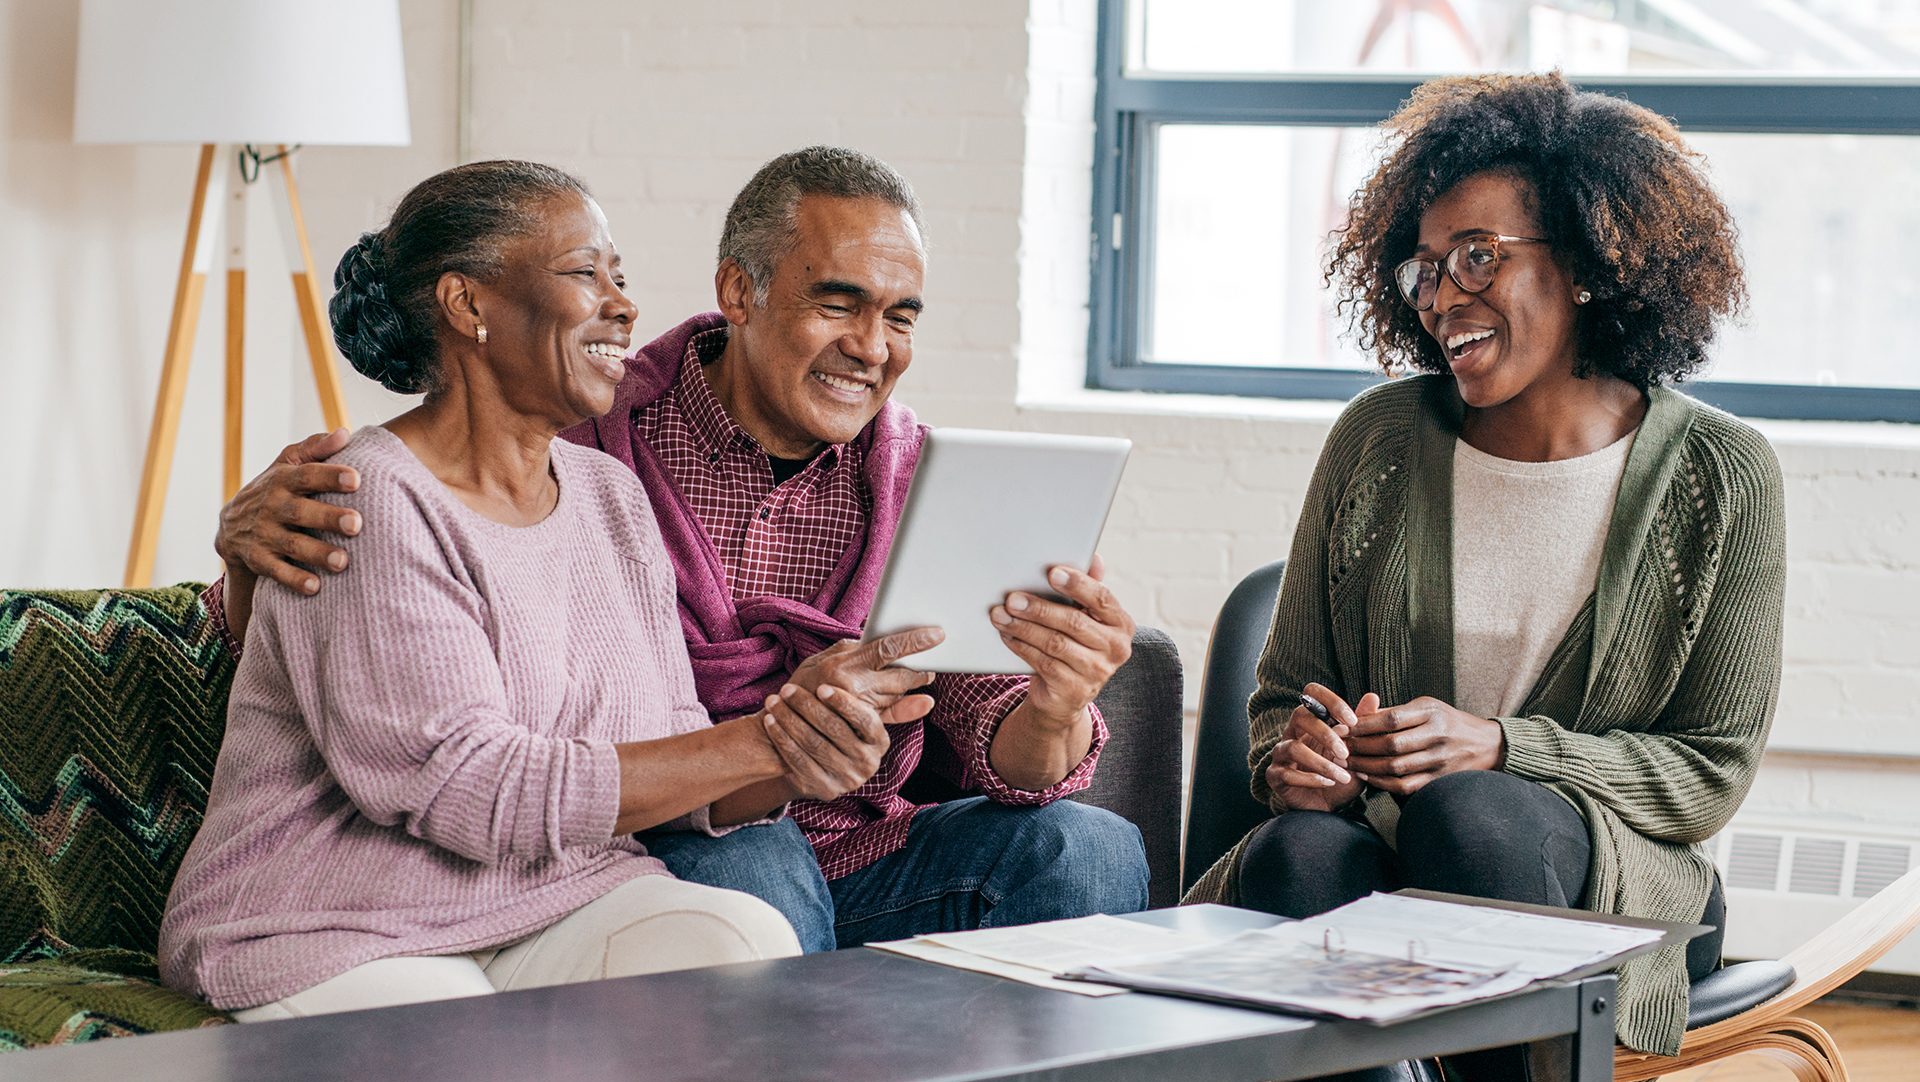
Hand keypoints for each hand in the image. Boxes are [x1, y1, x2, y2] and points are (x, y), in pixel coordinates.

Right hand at [215, 429, 361, 595]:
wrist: (231, 527)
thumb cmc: (276, 490)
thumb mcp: (287, 465)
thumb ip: (315, 449)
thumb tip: (344, 433)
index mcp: (282, 480)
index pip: (307, 474)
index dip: (330, 476)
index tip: (356, 478)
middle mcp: (271, 506)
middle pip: (300, 511)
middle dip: (328, 517)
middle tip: (357, 524)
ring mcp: (263, 534)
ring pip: (292, 544)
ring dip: (317, 553)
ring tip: (343, 561)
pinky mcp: (258, 560)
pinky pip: (276, 572)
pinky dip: (294, 580)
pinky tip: (315, 587)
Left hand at [759, 683, 903, 800]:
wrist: (816, 768)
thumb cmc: (840, 730)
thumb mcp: (865, 720)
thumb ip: (888, 702)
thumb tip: (928, 699)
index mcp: (879, 743)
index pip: (866, 721)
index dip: (844, 704)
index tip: (823, 686)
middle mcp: (865, 764)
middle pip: (834, 732)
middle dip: (807, 707)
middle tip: (788, 688)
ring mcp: (843, 780)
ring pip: (812, 744)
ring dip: (789, 720)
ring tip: (774, 700)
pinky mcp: (820, 789)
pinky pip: (797, 760)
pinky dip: (781, 738)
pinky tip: (769, 721)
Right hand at [789, 627, 943, 725]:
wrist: (779, 727)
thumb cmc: (800, 688)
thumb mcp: (821, 661)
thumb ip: (852, 650)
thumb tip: (878, 639)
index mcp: (844, 664)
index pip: (887, 648)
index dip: (915, 641)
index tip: (937, 634)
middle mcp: (852, 686)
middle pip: (899, 676)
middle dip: (919, 670)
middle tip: (933, 662)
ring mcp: (856, 709)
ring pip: (896, 695)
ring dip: (911, 687)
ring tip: (922, 676)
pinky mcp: (857, 727)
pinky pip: (888, 715)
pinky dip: (904, 707)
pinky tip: (917, 702)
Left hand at [989, 555, 1134, 726]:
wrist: (1067, 694)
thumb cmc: (1077, 644)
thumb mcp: (1086, 618)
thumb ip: (1088, 590)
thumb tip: (1095, 558)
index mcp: (1121, 624)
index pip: (1102, 599)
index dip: (1078, 584)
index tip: (1052, 572)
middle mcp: (1115, 649)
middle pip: (1074, 622)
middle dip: (1039, 608)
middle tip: (1012, 598)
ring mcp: (1096, 672)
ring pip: (1055, 643)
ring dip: (1023, 627)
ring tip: (1001, 615)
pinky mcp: (1075, 690)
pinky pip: (1043, 663)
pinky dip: (1022, 647)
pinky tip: (1007, 635)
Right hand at [1265, 684, 1378, 812]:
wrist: (1326, 807)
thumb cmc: (1340, 773)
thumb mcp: (1356, 751)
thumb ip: (1362, 726)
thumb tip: (1373, 696)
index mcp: (1312, 720)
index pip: (1311, 693)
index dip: (1331, 701)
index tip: (1352, 722)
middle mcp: (1292, 733)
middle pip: (1299, 716)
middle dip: (1325, 734)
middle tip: (1345, 753)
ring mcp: (1281, 754)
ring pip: (1293, 748)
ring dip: (1321, 763)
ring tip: (1343, 776)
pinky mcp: (1275, 775)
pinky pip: (1287, 773)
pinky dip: (1310, 779)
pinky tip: (1329, 783)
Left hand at [1346, 696, 1505, 796]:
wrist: (1486, 745)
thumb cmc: (1448, 721)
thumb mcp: (1426, 706)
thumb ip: (1394, 711)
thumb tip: (1357, 715)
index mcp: (1431, 713)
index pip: (1391, 719)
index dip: (1363, 725)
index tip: (1342, 727)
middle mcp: (1437, 736)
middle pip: (1390, 744)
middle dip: (1360, 747)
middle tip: (1339, 747)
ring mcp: (1439, 760)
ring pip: (1395, 767)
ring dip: (1366, 766)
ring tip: (1348, 762)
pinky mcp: (1438, 779)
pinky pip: (1405, 785)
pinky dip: (1382, 783)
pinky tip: (1367, 777)